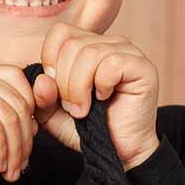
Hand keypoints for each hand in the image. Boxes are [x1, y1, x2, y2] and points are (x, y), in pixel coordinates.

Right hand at [0, 62, 38, 183]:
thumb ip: (0, 120)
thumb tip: (34, 126)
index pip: (20, 83)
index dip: (31, 115)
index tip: (25, 145)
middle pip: (19, 101)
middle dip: (25, 139)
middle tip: (19, 165)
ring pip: (10, 116)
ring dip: (15, 150)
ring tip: (9, 170)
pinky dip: (1, 150)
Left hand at [31, 23, 159, 170]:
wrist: (117, 152)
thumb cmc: (89, 130)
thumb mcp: (54, 115)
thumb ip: (42, 97)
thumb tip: (42, 79)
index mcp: (87, 46)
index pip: (60, 32)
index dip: (50, 60)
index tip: (55, 91)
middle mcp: (109, 43)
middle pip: (71, 44)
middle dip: (64, 82)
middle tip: (72, 107)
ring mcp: (128, 52)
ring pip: (89, 54)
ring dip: (79, 88)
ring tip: (84, 110)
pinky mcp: (142, 66)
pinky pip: (112, 63)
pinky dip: (101, 86)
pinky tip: (104, 99)